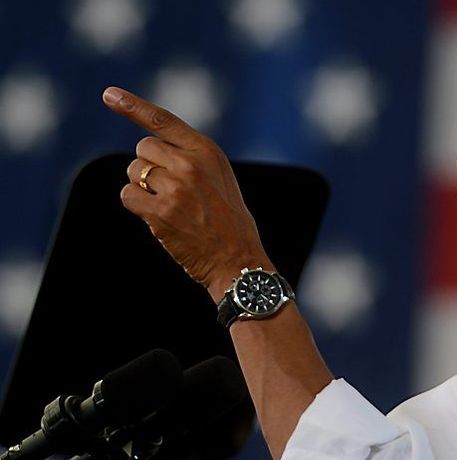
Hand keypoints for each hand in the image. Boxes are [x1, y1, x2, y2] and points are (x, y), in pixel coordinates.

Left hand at [103, 86, 271, 296]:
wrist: (238, 260)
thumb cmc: (229, 222)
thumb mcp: (220, 178)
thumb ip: (190, 158)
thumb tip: (148, 149)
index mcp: (208, 152)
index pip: (163, 121)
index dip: (132, 105)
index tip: (109, 94)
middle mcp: (190, 165)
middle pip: (143, 148)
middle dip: (148, 166)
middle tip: (169, 189)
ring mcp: (174, 188)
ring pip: (133, 171)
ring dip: (142, 187)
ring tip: (169, 206)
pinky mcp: (160, 212)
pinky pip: (128, 196)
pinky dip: (137, 205)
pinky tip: (159, 218)